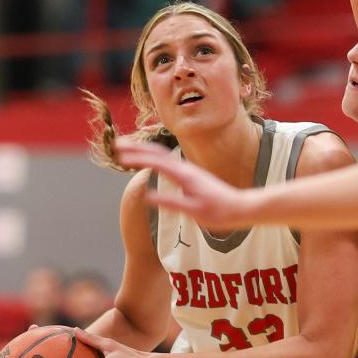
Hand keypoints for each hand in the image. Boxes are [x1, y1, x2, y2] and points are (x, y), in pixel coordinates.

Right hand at [115, 138, 252, 229]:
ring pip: (163, 154)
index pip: (157, 162)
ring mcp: (189, 170)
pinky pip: (168, 160)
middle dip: (136, 147)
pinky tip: (149, 158)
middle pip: (158, 152)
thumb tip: (147, 196)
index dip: (138, 157)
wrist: (240, 207)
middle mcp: (186, 168)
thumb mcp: (194, 212)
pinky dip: (154, 156)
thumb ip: (171, 203)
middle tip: (117, 144)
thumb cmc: (218, 213)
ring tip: (127, 148)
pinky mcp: (191, 174)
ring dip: (144, 149)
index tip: (121, 155)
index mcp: (185, 176)